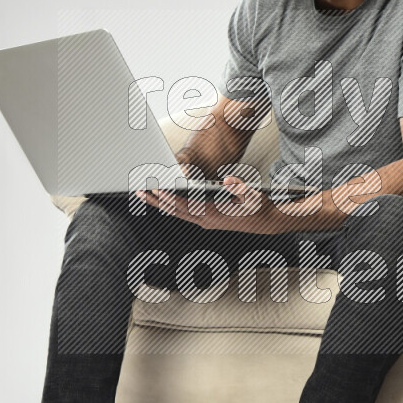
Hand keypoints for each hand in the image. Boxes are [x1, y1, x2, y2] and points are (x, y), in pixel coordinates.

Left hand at [135, 175, 293, 233]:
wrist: (265, 221)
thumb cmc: (258, 207)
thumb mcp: (253, 195)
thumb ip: (240, 188)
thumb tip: (229, 180)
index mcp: (214, 213)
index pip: (186, 205)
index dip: (170, 197)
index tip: (156, 189)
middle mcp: (206, 220)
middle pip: (175, 210)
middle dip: (155, 201)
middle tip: (137, 191)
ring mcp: (205, 222)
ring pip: (176, 213)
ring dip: (159, 204)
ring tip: (143, 195)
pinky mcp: (206, 221)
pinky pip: (183, 214)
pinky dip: (169, 206)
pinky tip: (161, 200)